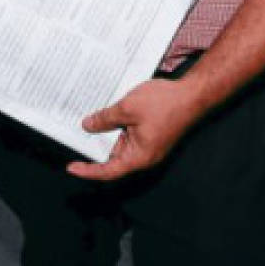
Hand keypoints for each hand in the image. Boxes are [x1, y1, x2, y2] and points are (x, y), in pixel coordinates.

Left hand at [66, 78, 205, 181]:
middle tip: (74, 136)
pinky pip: (129, 134)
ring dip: (106, 133)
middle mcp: (144, 156)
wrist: (193, 94)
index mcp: (139, 157)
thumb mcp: (128, 108)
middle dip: (94, 147)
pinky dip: (116, 126)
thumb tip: (88, 126)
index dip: (88, 171)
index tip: (72, 168)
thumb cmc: (165, 103)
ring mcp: (148, 145)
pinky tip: (106, 113)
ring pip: (120, 144)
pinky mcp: (151, 134)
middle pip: (113, 157)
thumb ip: (105, 119)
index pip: (108, 171)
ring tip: (88, 120)